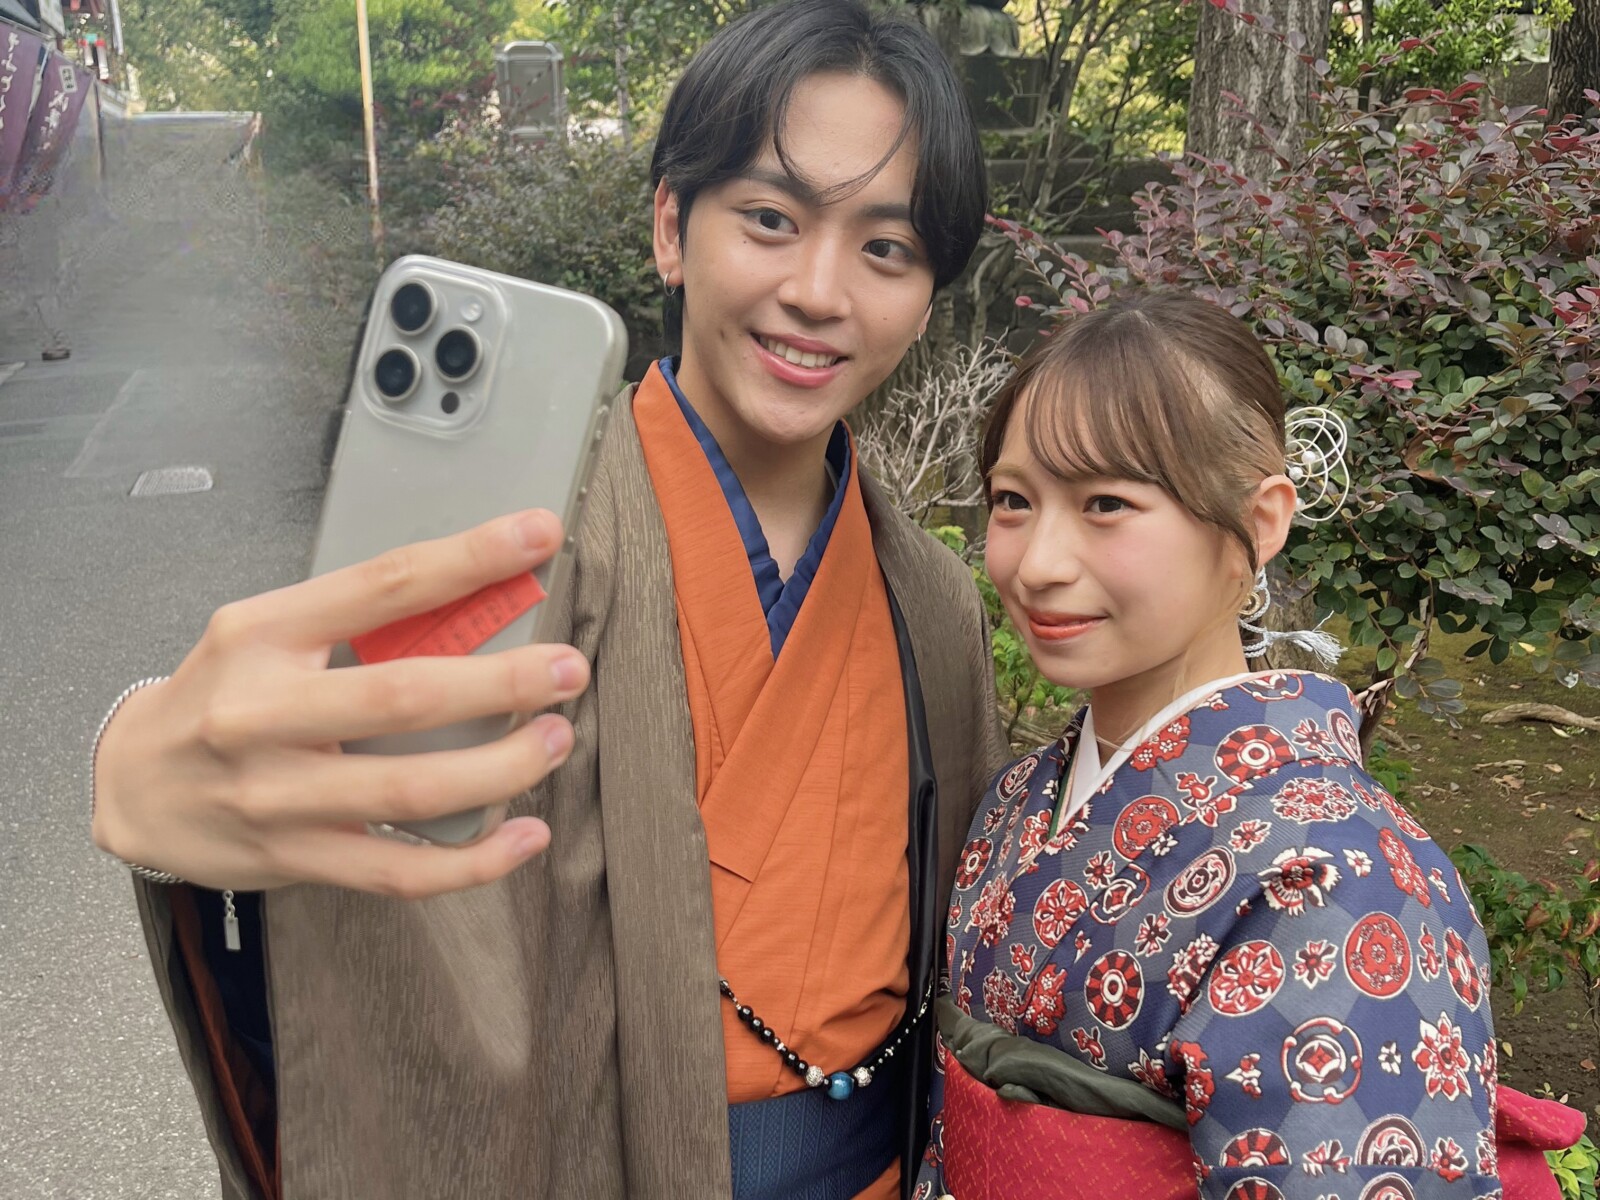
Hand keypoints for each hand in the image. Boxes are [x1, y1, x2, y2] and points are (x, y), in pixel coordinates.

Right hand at [91, 510, 587, 896]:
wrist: (131, 787)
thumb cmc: (221, 697)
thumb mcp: (270, 634)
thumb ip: (360, 624)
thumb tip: (480, 605)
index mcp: (262, 635)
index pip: (381, 585)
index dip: (468, 559)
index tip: (536, 535)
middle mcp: (263, 714)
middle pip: (401, 697)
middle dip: (500, 683)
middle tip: (567, 669)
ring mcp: (276, 795)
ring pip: (408, 791)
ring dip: (500, 768)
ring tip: (553, 740)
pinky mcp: (295, 858)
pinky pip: (398, 871)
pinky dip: (473, 862)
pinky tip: (525, 836)